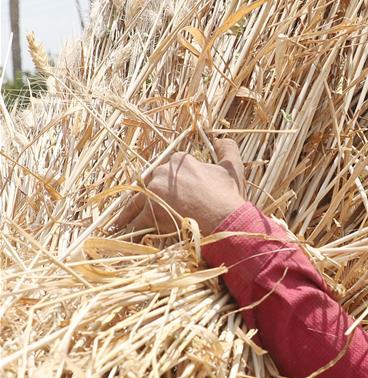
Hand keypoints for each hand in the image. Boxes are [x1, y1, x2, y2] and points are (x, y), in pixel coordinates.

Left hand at [113, 138, 246, 234]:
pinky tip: (127, 238)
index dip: (170, 185)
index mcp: (179, 160)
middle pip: (149, 185)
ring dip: (129, 215)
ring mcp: (154, 192)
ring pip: (136, 203)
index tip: (172, 195)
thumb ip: (228, 149)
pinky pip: (135, 223)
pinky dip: (130, 231)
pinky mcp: (149, 213)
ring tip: (123, 224)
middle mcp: (162, 172)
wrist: (226, 220)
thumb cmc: (229, 196)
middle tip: (149, 210)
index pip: (167, 171)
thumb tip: (220, 139)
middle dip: (149, 197)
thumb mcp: (233, 168)